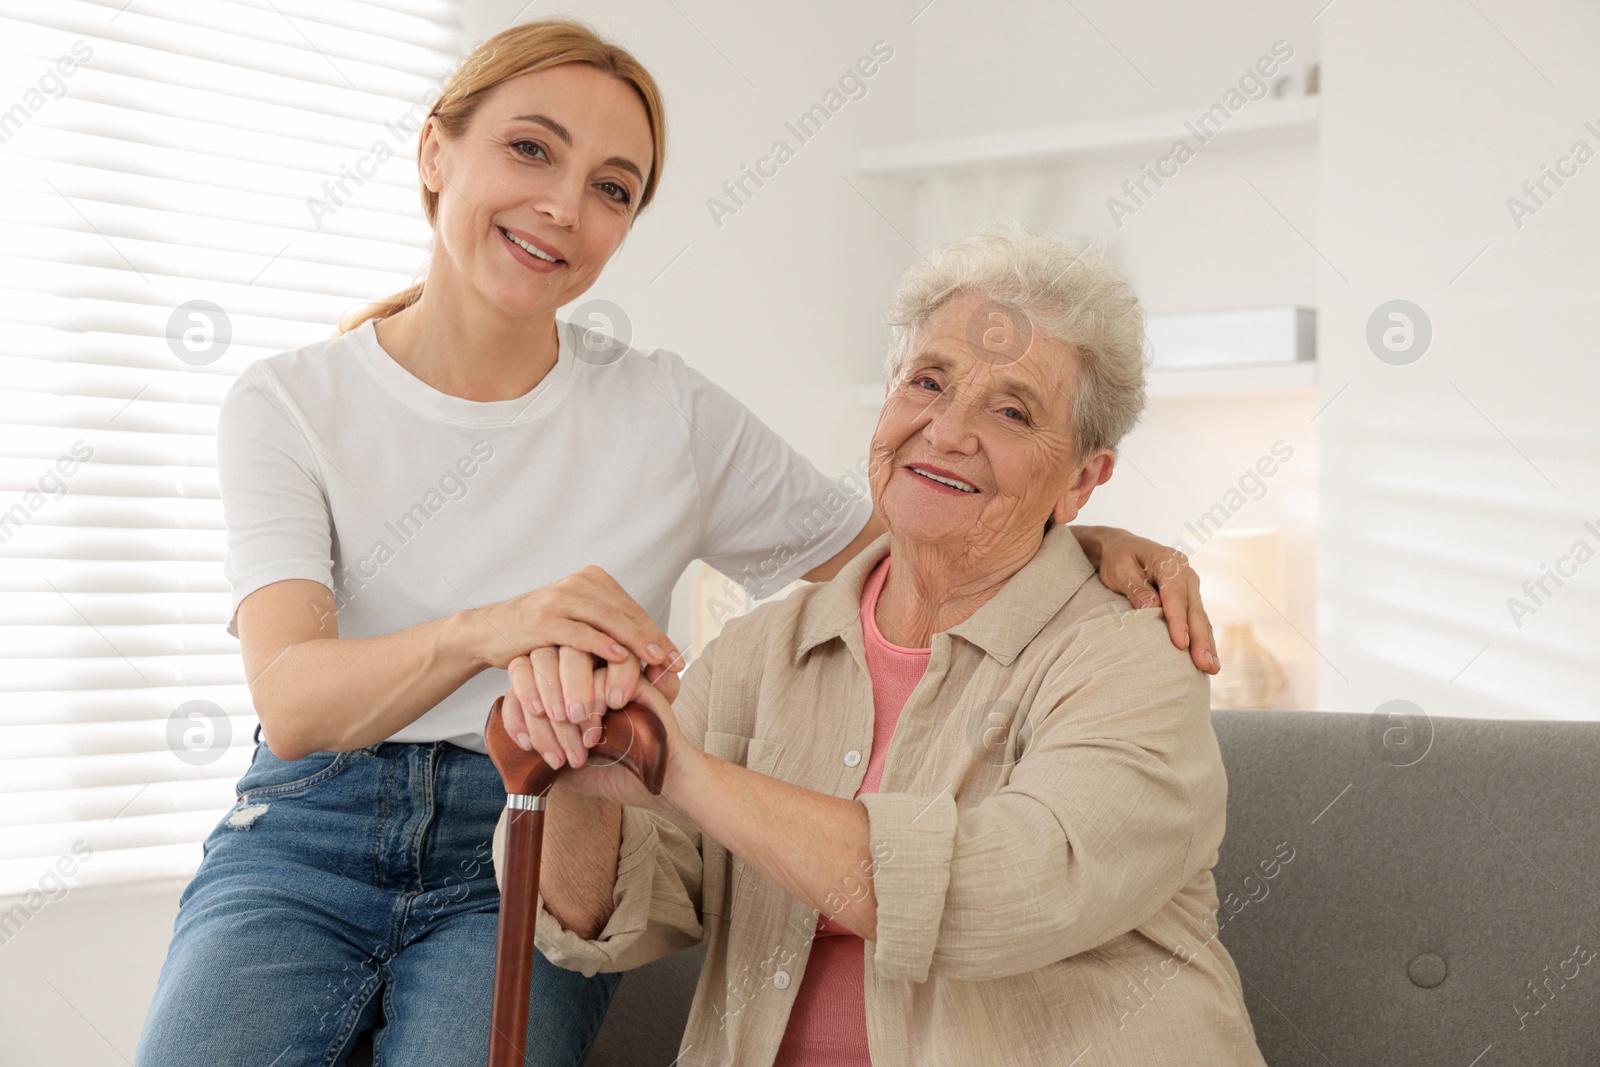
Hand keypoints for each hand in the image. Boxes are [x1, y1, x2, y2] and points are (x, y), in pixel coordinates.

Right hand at [474, 565, 682, 677]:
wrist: (490, 631)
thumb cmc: (541, 632)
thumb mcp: (578, 621)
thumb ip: (609, 626)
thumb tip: (653, 648)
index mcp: (591, 580)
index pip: (632, 608)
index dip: (657, 632)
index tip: (677, 658)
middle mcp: (578, 583)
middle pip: (625, 613)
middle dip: (653, 639)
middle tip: (675, 663)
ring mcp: (559, 600)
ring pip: (607, 620)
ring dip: (635, 641)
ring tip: (656, 661)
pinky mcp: (543, 620)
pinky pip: (580, 632)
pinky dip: (602, 645)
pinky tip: (621, 657)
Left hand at [500, 665, 692, 809]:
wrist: (653, 781)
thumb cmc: (609, 772)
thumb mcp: (562, 768)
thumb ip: (536, 750)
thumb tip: (503, 744)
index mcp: (554, 691)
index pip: (522, 680)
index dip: (518, 711)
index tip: (529, 747)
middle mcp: (574, 674)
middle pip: (541, 659)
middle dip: (545, 701)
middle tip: (559, 738)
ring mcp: (602, 667)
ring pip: (571, 653)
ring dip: (573, 692)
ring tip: (586, 729)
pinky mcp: (633, 669)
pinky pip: (609, 661)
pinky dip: (604, 687)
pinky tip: (611, 710)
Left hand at [1072, 525, 1219, 673]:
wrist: (1123, 548)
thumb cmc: (1119, 559)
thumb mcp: (1120, 569)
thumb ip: (1136, 587)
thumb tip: (1152, 608)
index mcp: (1169, 561)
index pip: (1175, 594)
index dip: (1178, 620)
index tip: (1180, 644)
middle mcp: (1186, 573)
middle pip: (1194, 609)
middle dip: (1200, 639)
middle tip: (1204, 665)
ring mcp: (1190, 586)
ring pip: (1200, 617)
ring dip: (1206, 643)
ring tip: (1211, 668)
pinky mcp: (1189, 598)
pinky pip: (1198, 620)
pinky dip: (1204, 639)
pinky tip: (1208, 658)